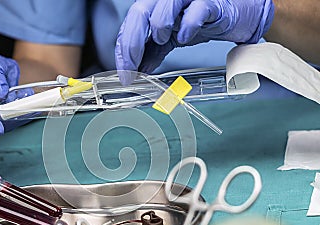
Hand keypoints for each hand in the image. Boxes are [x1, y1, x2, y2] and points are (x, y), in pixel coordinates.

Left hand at [115, 0, 273, 73]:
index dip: (124, 50)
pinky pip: (195, 12)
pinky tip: (185, 37)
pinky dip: (187, 27)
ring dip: (159, 29)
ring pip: (162, 8)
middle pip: (138, 14)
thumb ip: (155, 51)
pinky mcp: (210, 2)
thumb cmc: (207, 18)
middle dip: (131, 45)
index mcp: (156, 5)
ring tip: (165, 40)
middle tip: (132, 70)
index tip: (125, 74)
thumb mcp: (174, 37)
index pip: (130, 25)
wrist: (243, 12)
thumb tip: (139, 70)